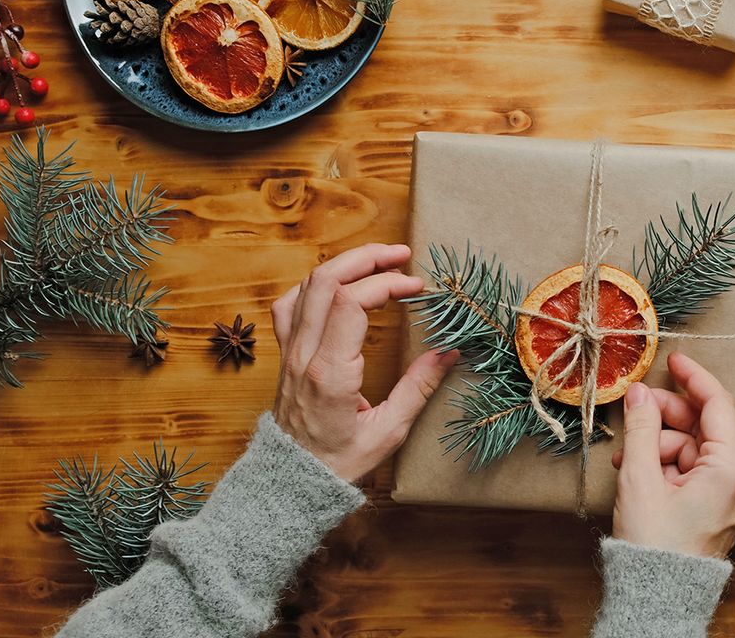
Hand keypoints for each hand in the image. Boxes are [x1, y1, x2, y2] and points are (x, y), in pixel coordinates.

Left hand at [271, 243, 457, 481]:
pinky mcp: (285, 353)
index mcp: (330, 374)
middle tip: (402, 255)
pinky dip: (315, 283)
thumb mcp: (388, 432)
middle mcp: (304, 355)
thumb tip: (449, 352)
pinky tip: (339, 284)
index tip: (417, 288)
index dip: (386, 284)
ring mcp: (289, 352)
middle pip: (326, 281)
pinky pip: (290, 303)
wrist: (291, 480)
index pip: (351, 303)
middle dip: (367, 259)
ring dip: (344, 265)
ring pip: (306, 285)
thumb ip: (418, 388)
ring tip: (378, 262)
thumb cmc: (339, 462)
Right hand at [610, 352, 734, 558]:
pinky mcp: (720, 508)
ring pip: (695, 449)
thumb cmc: (655, 544)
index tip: (672, 360)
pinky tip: (640, 474)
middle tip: (633, 412)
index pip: (717, 404)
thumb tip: (639, 393)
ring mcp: (733, 496)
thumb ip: (641, 428)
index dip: (692, 378)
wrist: (660, 599)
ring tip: (627, 460)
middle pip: (704, 427)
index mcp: (733, 467)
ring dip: (660, 447)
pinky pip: (695, 472)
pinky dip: (668, 466)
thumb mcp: (640, 478)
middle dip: (666, 418)